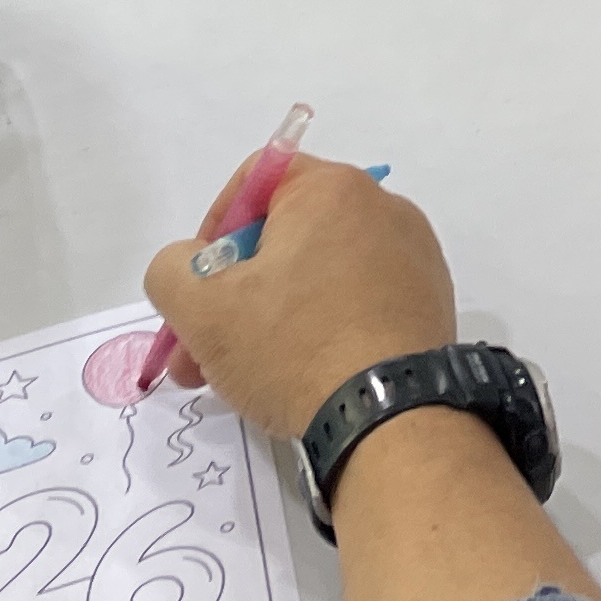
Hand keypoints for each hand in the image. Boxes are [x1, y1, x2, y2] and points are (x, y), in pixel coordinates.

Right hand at [144, 150, 458, 436]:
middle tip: (199, 351)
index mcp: (334, 190)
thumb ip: (172, 270)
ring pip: (318, 276)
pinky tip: (297, 379)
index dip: (213, 229)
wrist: (390, 418)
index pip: (256, 182)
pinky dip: (321, 330)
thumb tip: (189, 267)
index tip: (199, 285)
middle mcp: (383, 209)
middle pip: (285, 237)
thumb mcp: (203, 308)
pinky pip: (358, 302)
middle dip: (232, 294)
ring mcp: (414, 258)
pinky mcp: (428, 305)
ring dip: (268, 319)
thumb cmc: (294, 347)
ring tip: (238, 378)